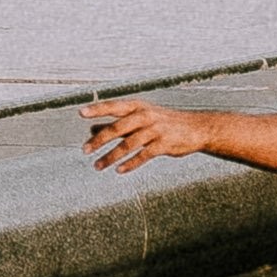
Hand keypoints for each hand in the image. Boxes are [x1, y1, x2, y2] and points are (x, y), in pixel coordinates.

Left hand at [81, 92, 212, 172]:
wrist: (195, 128)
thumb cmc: (163, 122)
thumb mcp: (141, 118)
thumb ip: (118, 124)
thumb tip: (92, 131)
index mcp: (137, 106)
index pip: (113, 106)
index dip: (97, 109)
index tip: (81, 113)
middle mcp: (144, 116)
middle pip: (117, 128)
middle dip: (99, 140)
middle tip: (85, 150)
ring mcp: (155, 130)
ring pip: (128, 145)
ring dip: (111, 157)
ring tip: (98, 166)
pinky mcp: (163, 144)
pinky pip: (143, 155)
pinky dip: (130, 164)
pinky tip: (119, 170)